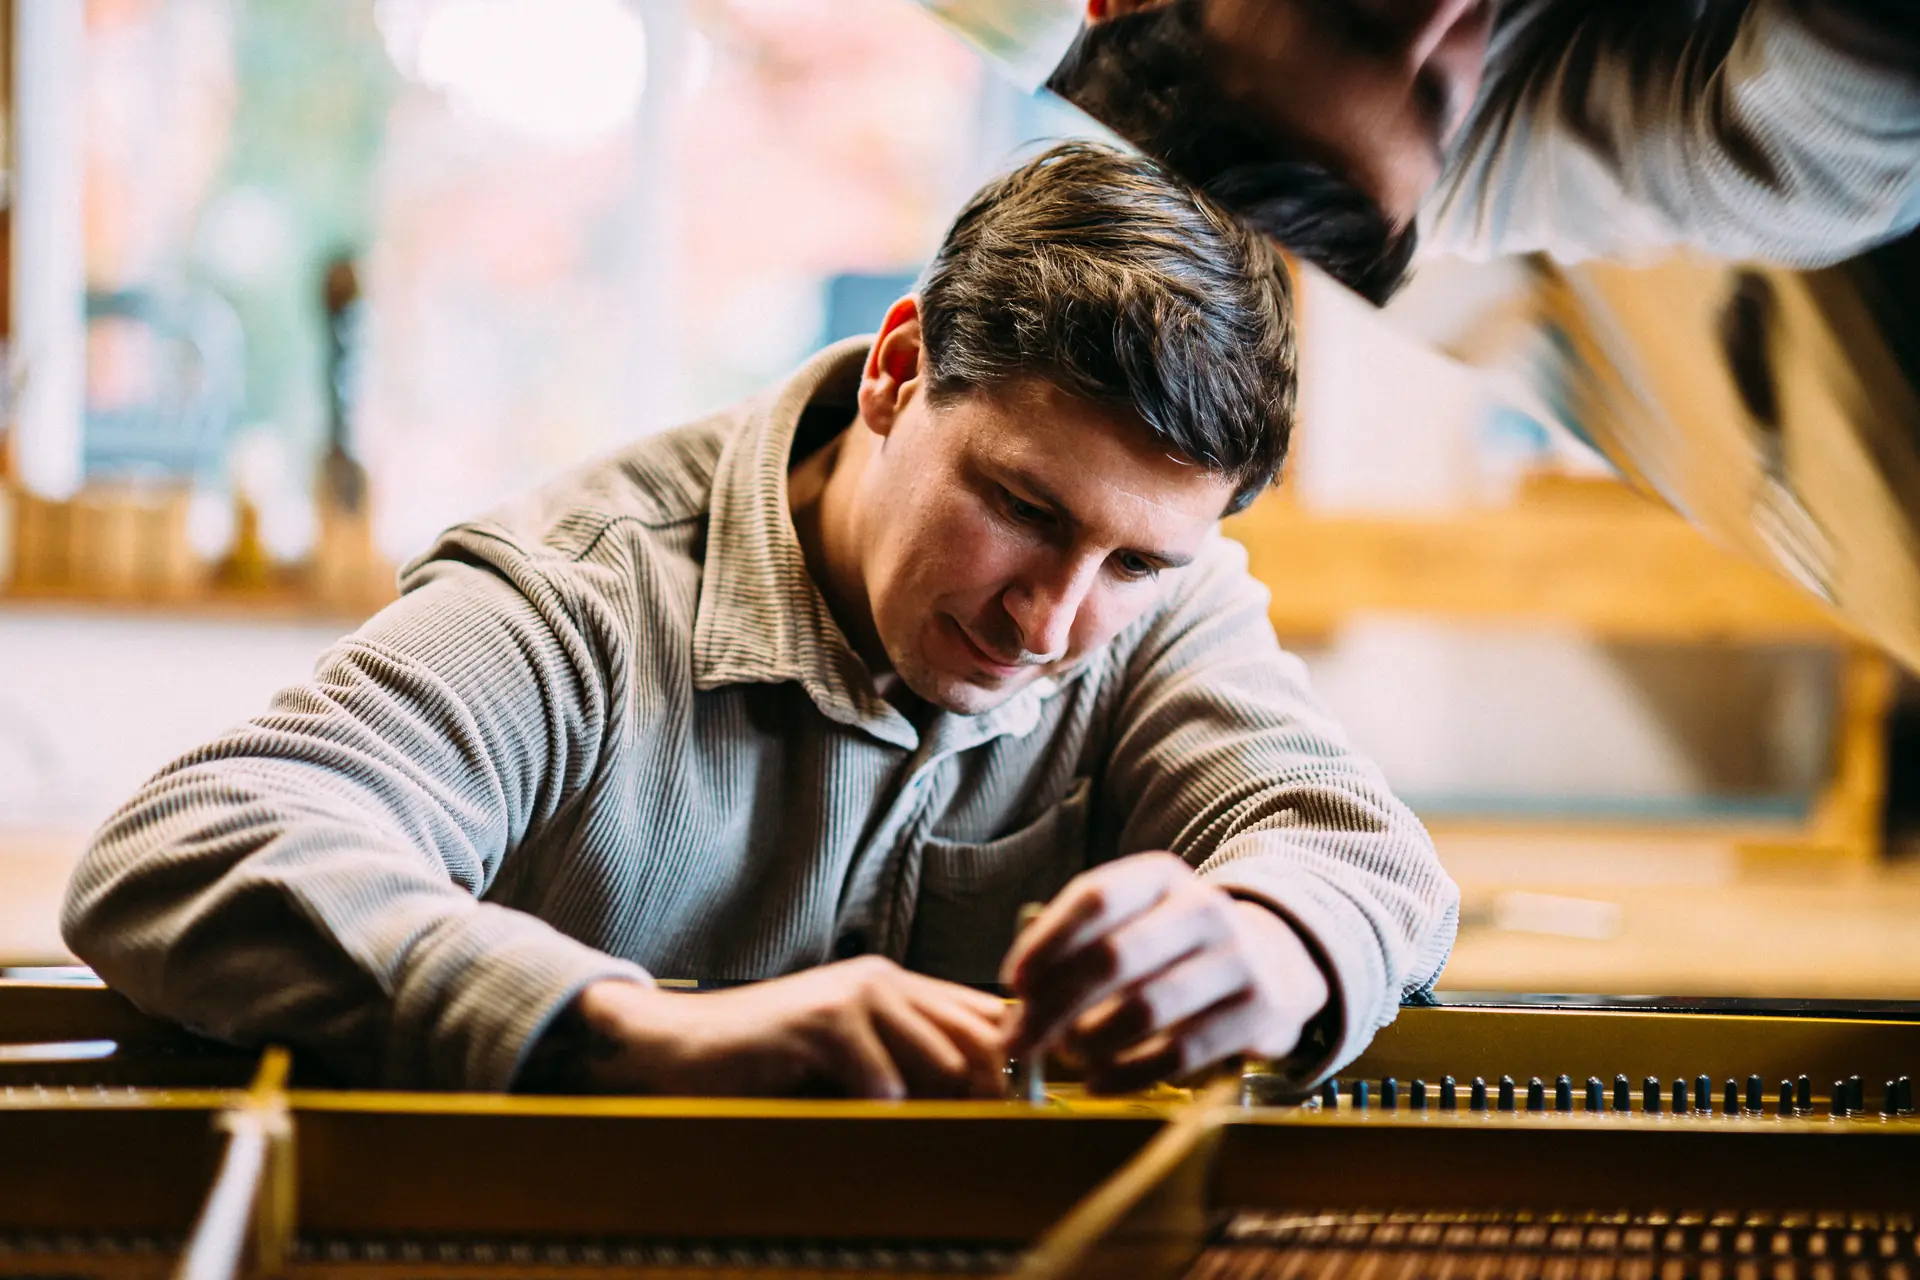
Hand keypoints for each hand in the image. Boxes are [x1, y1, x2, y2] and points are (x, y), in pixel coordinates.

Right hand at [565, 958, 1008, 1099]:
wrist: (681, 1044)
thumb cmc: (764, 1061)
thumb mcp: (845, 1056)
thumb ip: (902, 1062)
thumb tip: (977, 1102)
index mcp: (893, 985)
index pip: (983, 1013)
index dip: (1012, 1060)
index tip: (1020, 1111)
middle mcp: (881, 981)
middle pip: (976, 1035)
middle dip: (991, 1092)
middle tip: (986, 1136)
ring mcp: (852, 997)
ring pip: (940, 1059)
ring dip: (938, 1109)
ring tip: (927, 1138)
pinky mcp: (822, 1023)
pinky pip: (882, 1080)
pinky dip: (882, 1113)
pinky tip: (862, 1123)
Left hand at [1001, 852, 1328, 1092]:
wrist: (1275, 960)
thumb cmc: (1175, 946)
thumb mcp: (1136, 919)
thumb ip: (1080, 944)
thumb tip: (1022, 999)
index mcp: (1161, 876)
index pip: (1095, 897)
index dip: (1047, 943)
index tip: (1015, 985)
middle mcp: (1203, 908)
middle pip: (1113, 957)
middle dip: (1055, 1006)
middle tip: (1021, 1041)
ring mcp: (1237, 957)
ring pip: (1145, 1008)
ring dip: (1092, 1041)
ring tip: (1067, 1057)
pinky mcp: (1260, 1009)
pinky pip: (1182, 1052)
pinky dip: (1130, 1074)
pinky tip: (1099, 1082)